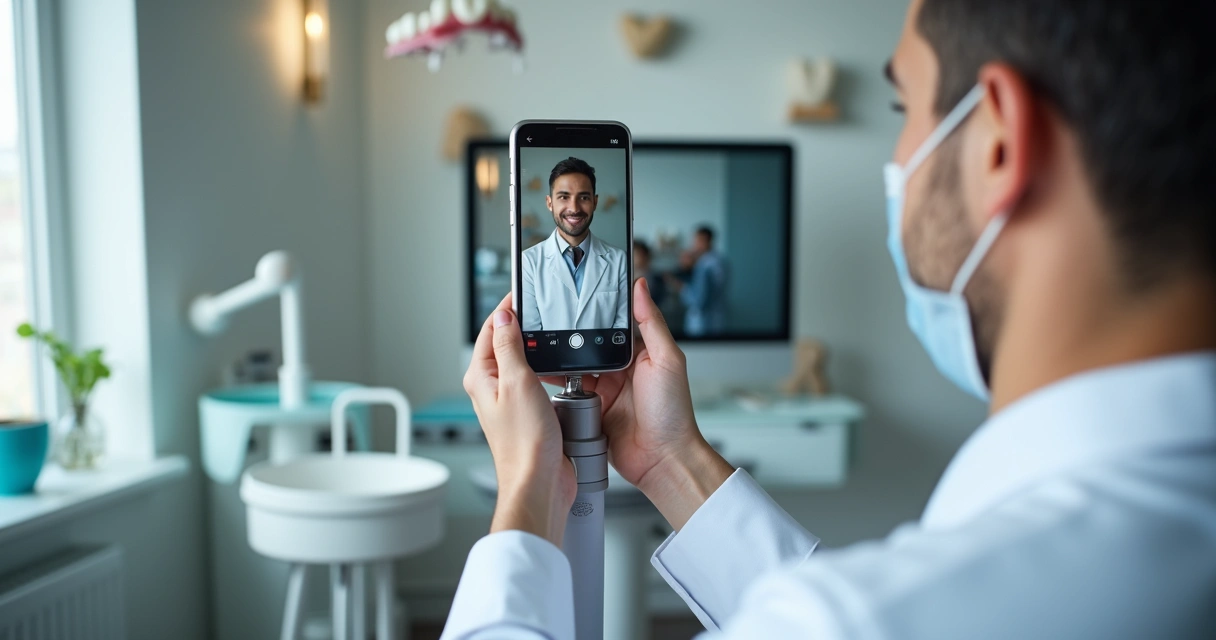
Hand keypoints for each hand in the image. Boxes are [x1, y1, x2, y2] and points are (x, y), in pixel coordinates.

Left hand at [464, 295, 575, 544]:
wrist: (540, 482)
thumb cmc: (525, 443)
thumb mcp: (517, 382)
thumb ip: (509, 346)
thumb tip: (503, 316)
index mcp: (481, 377)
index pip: (490, 330)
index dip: (507, 308)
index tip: (523, 291)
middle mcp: (492, 388)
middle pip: (505, 343)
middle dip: (523, 324)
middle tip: (542, 307)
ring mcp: (510, 401)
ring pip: (522, 361)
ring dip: (537, 348)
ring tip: (552, 334)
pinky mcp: (529, 412)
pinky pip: (537, 381)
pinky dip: (548, 370)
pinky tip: (562, 368)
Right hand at [544, 278, 732, 529]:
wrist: (662, 458)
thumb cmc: (673, 412)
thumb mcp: (666, 359)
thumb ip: (652, 322)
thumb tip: (641, 287)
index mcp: (637, 352)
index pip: (610, 323)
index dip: (594, 311)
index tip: (574, 296)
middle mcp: (617, 369)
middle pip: (587, 343)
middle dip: (568, 334)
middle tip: (546, 320)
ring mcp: (602, 389)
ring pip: (572, 366)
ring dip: (559, 358)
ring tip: (539, 345)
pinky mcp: (588, 409)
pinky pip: (567, 392)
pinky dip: (554, 385)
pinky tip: (542, 374)